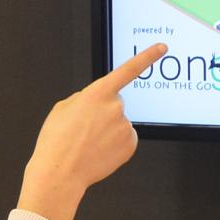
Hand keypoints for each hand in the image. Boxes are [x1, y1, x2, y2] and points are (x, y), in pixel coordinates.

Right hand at [17, 44, 163, 219]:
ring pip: (119, 122)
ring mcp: (126, 126)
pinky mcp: (131, 144)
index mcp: (98, 94)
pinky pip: (125, 138)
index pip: (128, 70)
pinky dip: (115, 143)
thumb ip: (84, 98)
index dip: (147, 57)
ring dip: (108, 129)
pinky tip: (99, 150)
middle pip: (116, 103)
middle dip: (104, 112)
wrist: (60, 172)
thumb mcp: (63, 108)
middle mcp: (116, 107)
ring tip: (88, 142)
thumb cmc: (57, 141)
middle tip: (85, 128)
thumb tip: (95, 101)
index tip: (162, 48)